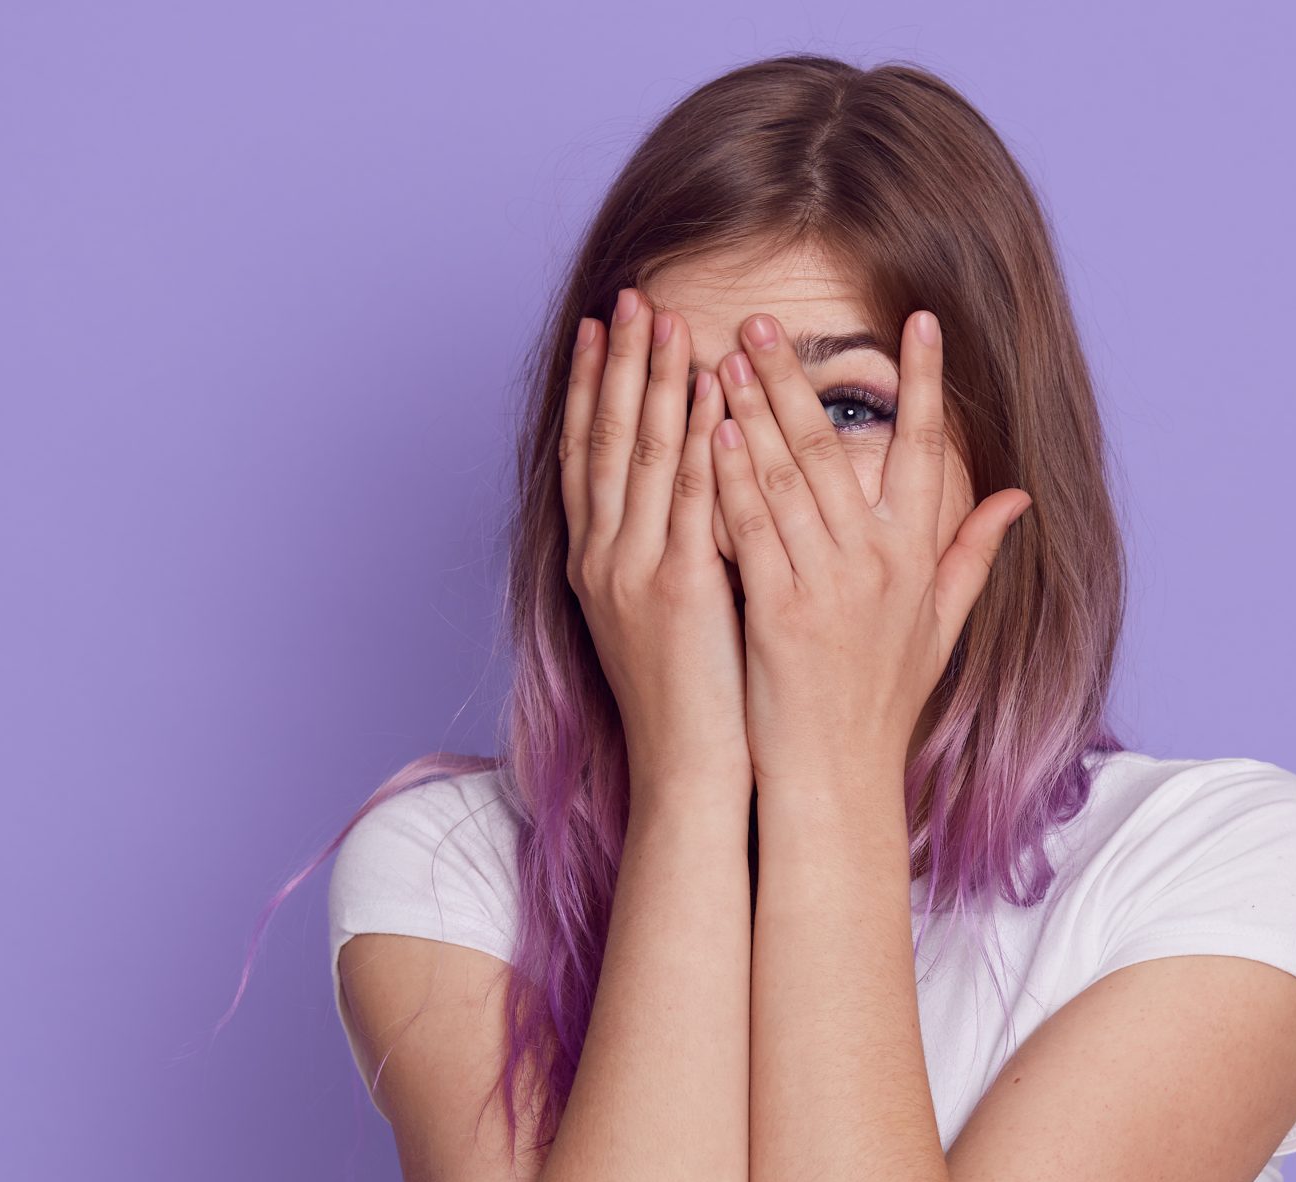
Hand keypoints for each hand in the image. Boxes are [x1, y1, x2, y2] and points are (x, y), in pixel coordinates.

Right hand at [560, 286, 750, 797]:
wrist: (688, 771)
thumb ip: (670, 554)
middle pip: (605, 441)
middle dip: (618, 365)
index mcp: (596, 565)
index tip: (601, 330)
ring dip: (654, 382)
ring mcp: (634, 572)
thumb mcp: (662, 619)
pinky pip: (686, 498)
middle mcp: (603, 560)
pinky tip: (708, 392)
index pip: (587, 457)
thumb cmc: (692, 703)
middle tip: (631, 297)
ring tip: (666, 320)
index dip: (592, 390)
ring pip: (641, 457)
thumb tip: (689, 507)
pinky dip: (695, 440)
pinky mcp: (677, 589)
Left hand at [708, 308, 1030, 797]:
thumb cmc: (883, 703)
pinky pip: (750, 530)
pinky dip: (731, 477)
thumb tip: (1020, 495)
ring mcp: (828, 586)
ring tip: (728, 355)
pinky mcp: (779, 613)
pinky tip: (710, 431)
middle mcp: (877, 563)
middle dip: (799, 378)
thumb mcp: (941, 625)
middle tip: (765, 320)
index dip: (923, 384)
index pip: (926, 451)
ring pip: (786, 479)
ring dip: (755, 412)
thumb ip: (974, 553)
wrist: (839, 777)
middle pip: (835, 449)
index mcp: (916, 557)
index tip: (919, 320)